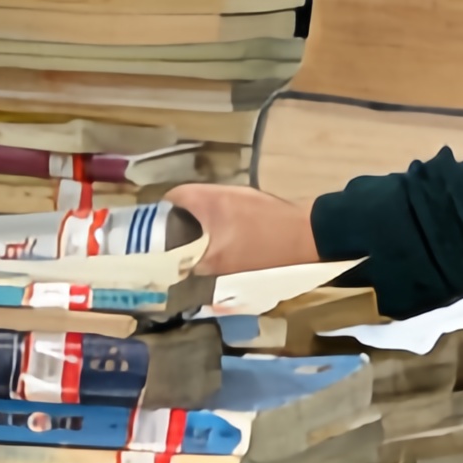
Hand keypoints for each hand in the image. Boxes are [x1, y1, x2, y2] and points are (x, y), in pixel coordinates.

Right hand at [169, 183, 323, 277]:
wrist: (308, 235)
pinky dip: (220, 229)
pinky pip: (228, 215)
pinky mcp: (257, 204)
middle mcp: (221, 191)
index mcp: (207, 199)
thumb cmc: (261, 246)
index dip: (159, 215)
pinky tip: (225, 248)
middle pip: (189, 203)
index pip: (171, 197)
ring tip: (197, 252)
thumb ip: (193, 265)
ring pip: (210, 210)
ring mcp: (241, 195)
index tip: (154, 237)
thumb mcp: (220, 262)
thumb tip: (174, 271)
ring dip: (201, 228)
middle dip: (180, 226)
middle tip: (175, 250)